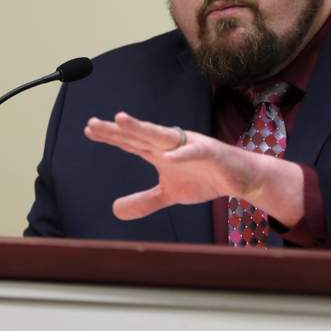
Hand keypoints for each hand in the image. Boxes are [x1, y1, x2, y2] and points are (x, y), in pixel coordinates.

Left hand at [84, 112, 303, 223]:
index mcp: (161, 152)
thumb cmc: (204, 179)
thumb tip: (114, 210)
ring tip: (121, 120)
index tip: (89, 128)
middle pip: (140, 135)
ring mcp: (191, 146)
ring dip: (142, 128)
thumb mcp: (169, 194)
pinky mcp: (211, 153)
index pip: (132, 142)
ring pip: (162, 136)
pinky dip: (182, 153)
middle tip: (93, 124)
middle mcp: (172, 144)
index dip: (112, 136)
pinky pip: (195, 152)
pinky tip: (167, 155)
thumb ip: (144, 200)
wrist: (241, 178)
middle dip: (118, 130)